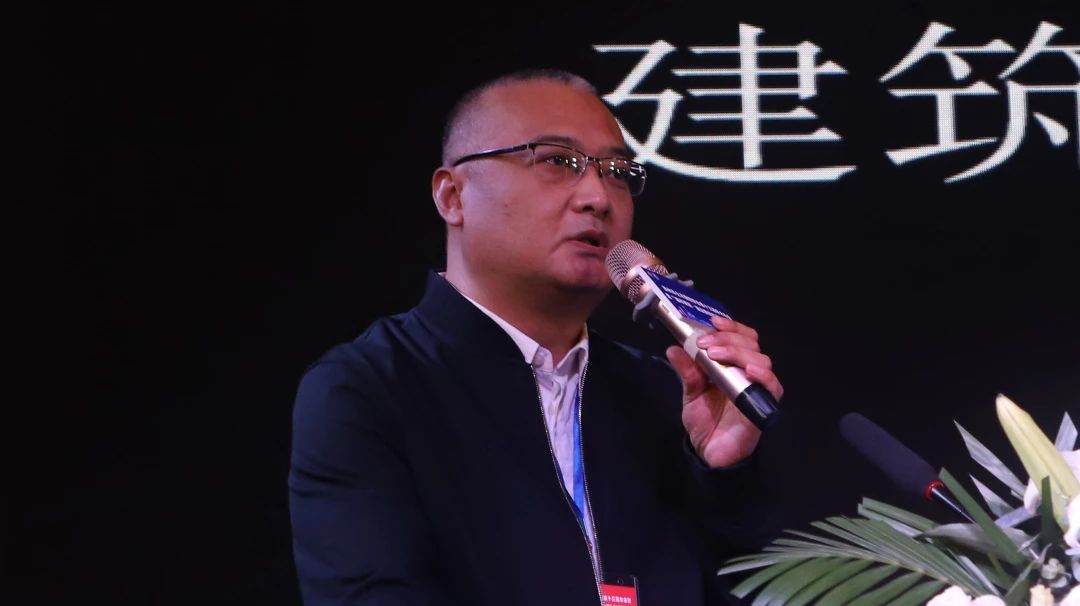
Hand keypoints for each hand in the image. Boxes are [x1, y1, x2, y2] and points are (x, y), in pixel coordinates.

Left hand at [665, 316, 783, 467]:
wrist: (710, 454)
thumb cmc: (705, 423)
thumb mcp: (691, 394)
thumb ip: (687, 372)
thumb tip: (673, 348)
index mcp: (733, 366)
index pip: (741, 337)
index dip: (730, 327)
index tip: (712, 322)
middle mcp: (749, 373)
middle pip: (751, 344)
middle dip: (728, 338)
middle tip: (705, 343)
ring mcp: (758, 388)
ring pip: (760, 359)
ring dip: (737, 352)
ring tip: (714, 354)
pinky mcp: (764, 405)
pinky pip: (772, 386)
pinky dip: (763, 375)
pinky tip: (749, 370)